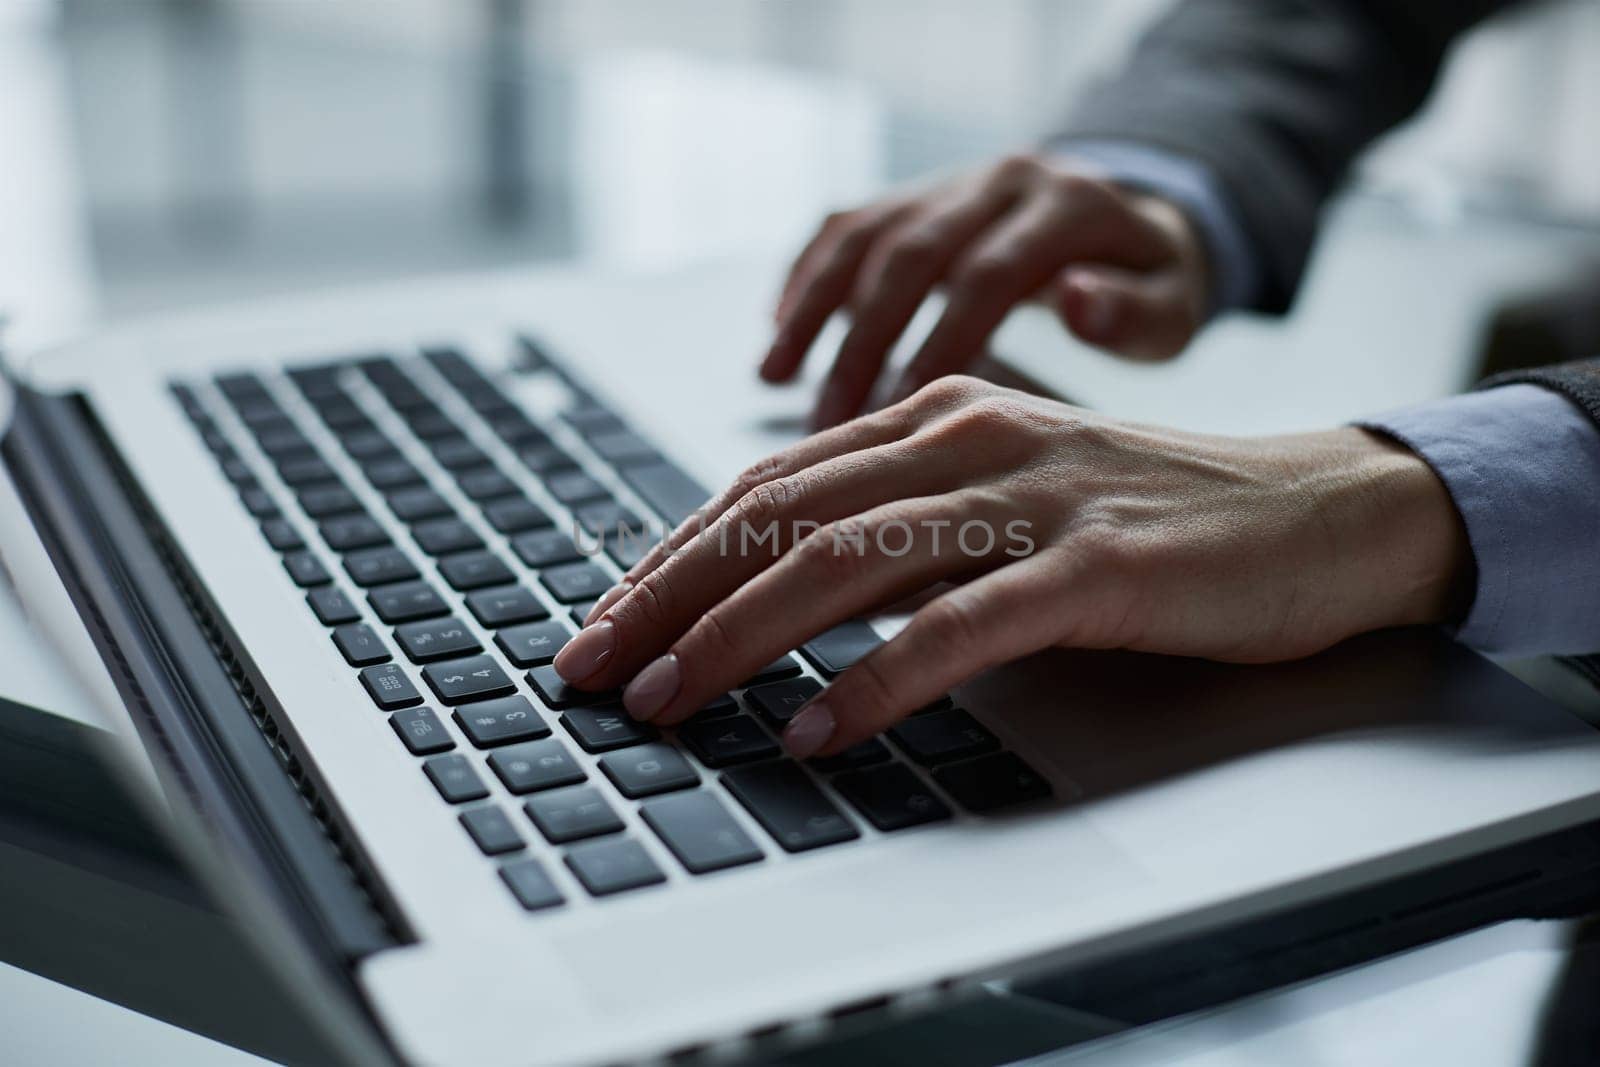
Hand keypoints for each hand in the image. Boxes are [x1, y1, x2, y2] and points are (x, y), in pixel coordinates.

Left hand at [553, 377, 1470, 758]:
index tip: (604, 622)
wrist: (1312, 514)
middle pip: (777, 515)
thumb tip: (773, 586)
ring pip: (844, 561)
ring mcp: (1029, 497)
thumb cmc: (1145, 517)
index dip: (669, 555)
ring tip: (668, 701)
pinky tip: (818, 729)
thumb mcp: (1001, 498)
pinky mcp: (1093, 564)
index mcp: (934, 417)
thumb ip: (900, 521)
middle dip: (666, 596)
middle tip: (594, 668)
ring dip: (737, 637)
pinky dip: (877, 681)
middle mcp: (966, 438)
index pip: (766, 485)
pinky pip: (959, 624)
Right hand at [762, 152, 1211, 428]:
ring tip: (774, 380)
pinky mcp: (919, 193)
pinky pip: (848, 223)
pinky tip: (777, 331)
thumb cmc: (1150, 285)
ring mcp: (952, 181)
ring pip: (865, 235)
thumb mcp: (1173, 307)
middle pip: (910, 255)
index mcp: (1068, 205)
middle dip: (861, 344)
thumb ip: (1134, 313)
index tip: (901, 417)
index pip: (986, 275)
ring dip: (813, 309)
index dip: (938, 345)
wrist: (1134, 218)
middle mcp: (1000, 180)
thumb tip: (1077, 304)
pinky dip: (806, 275)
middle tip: (828, 425)